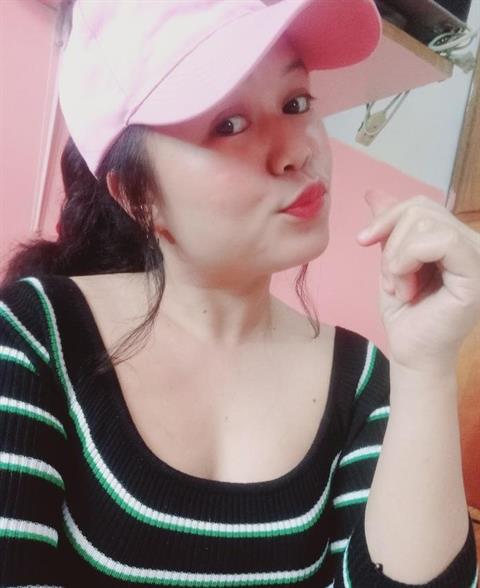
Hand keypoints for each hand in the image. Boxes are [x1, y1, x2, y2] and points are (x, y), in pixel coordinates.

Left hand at [357, 189, 479, 371]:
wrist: (410, 351)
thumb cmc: (405, 312)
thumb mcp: (391, 260)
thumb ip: (389, 227)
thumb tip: (373, 193)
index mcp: (455, 237)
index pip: (420, 204)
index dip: (386, 217)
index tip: (362, 241)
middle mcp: (473, 242)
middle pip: (420, 208)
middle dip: (390, 244)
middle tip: (390, 279)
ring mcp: (478, 256)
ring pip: (425, 222)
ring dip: (397, 258)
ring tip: (401, 287)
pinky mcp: (476, 273)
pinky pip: (439, 241)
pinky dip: (408, 261)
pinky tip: (407, 289)